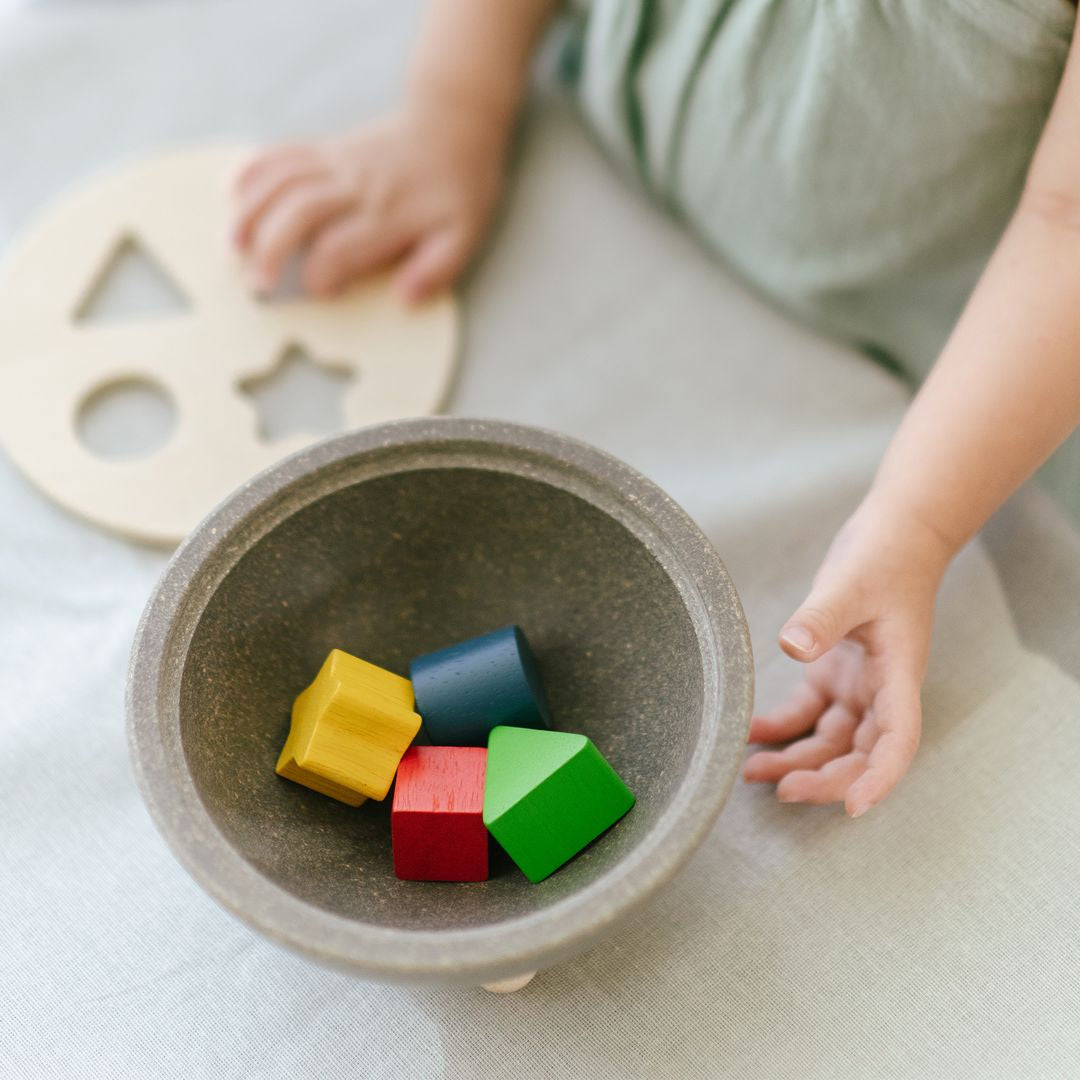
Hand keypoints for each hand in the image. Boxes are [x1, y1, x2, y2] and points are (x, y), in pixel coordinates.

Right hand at [232, 102, 505, 300]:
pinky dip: (254, 171)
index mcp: (390, 216)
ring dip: (252, 213)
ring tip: (234, 246)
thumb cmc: (460, 189)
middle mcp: (358, 187)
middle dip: (272, 248)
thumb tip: (405, 300)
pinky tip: (233, 192)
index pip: (343, 246)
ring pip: (283, 182)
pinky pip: (283, 153)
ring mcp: (338, 163)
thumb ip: (436, 270)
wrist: (455, 123)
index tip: (315, 293)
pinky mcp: (328, 148)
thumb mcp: (464, 236)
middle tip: (257, 283)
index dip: (323, 274)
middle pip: (301, 212)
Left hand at [743, 491, 953, 816]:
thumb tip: (793, 647)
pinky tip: (750, 734)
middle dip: (825, 778)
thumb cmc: (885, 557)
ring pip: (830, 741)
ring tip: (751, 773)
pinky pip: (807, 714)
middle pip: (860, 753)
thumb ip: (823, 617)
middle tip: (782, 791)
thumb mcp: (851, 583)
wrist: (897, 533)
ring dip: (796, 760)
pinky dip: (781, 728)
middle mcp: (880, 690)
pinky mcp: (833, 673)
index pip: (897, 740)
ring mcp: (857, 685)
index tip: (856, 808)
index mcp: (897, 675)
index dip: (880, 779)